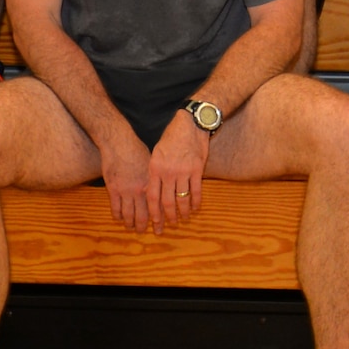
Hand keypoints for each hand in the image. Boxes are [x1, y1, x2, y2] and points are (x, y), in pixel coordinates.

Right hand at [98, 132, 155, 232]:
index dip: (160, 218)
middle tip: (149, 232)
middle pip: (144, 214)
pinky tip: (120, 219)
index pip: (157, 207)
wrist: (119, 143)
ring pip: (129, 215)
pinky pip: (116, 209)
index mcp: (152, 184)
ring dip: (132, 224)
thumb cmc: (137, 150)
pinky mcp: (113, 190)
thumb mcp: (152, 164)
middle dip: (146, 226)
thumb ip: (155, 180)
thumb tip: (163, 189)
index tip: (161, 226)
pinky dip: (118, 216)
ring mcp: (125, 191)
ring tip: (133, 228)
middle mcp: (140, 190)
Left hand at [145, 114, 209, 231]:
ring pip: (182, 198)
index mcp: (155, 168)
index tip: (155, 222)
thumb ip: (154, 172)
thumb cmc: (172, 138)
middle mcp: (168, 172)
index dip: (154, 212)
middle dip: (169, 216)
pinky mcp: (197, 169)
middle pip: (167, 201)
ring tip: (184, 218)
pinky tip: (196, 208)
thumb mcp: (156, 153)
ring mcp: (183, 171)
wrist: (190, 124)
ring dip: (184, 211)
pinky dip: (196, 201)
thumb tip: (152, 191)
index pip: (152, 196)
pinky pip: (196, 190)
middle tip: (171, 224)